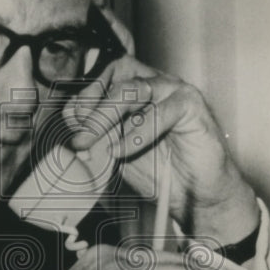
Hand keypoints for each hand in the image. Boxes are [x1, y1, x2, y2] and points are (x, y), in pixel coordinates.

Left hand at [63, 29, 259, 244]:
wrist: (197, 195)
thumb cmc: (161, 173)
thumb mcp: (117, 155)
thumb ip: (97, 140)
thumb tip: (73, 136)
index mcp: (137, 91)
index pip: (104, 76)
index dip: (84, 98)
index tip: (71, 128)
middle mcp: (156, 84)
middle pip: (117, 74)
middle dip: (91, 105)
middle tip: (80, 138)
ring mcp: (175, 91)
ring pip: (134, 89)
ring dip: (106, 117)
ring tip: (95, 144)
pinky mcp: (192, 106)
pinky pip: (160, 111)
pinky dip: (137, 133)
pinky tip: (123, 152)